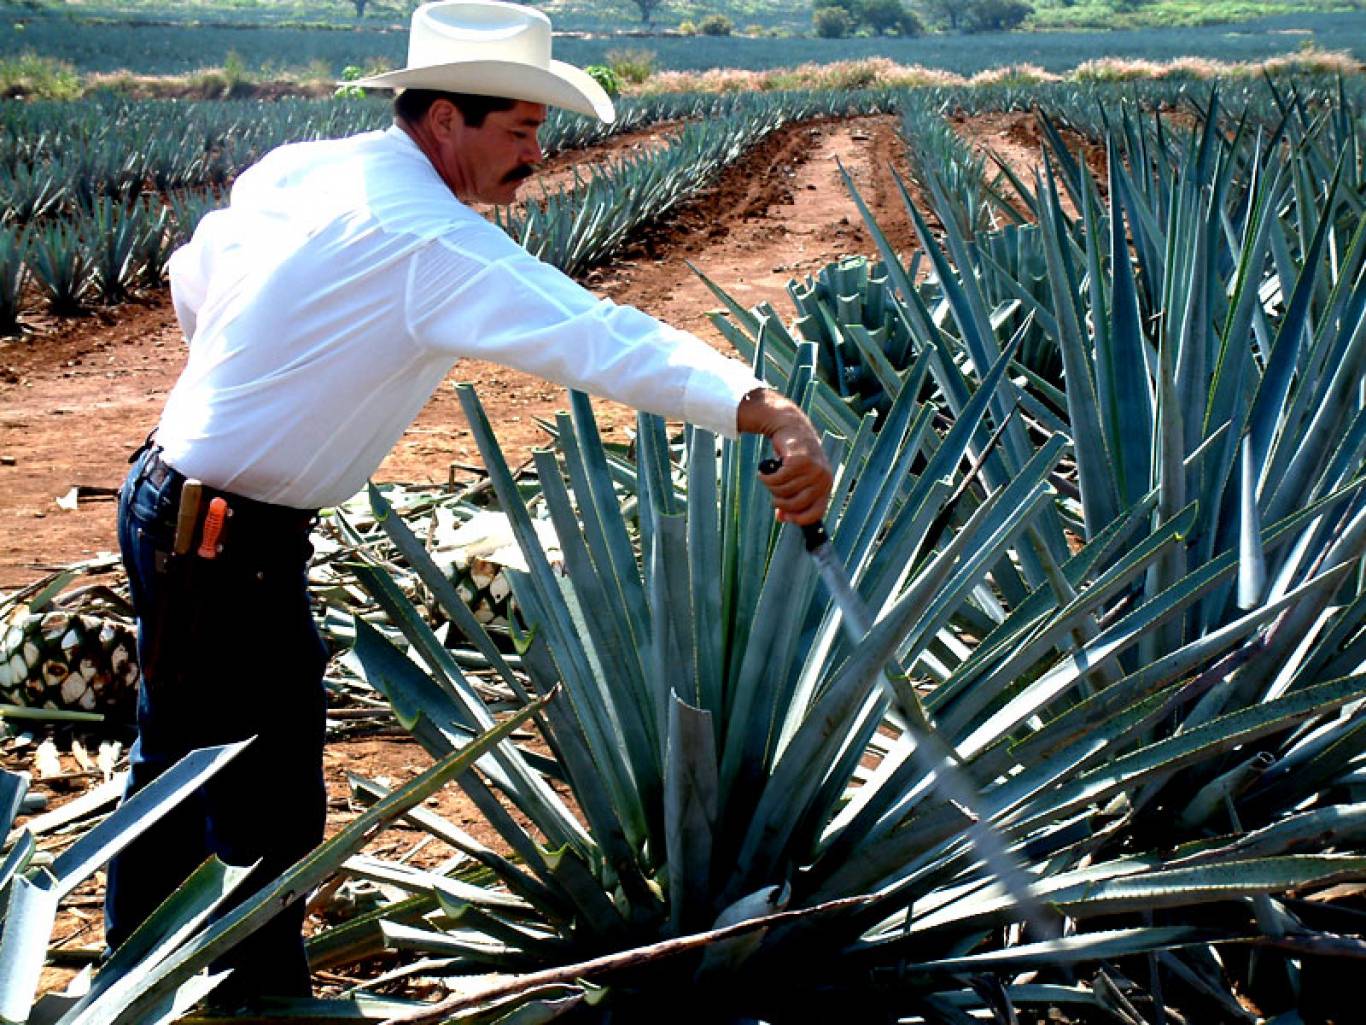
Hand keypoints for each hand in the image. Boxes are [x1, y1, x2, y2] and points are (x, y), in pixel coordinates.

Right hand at [736, 388, 832, 524]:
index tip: (784, 516)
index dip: (799, 518)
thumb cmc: (794, 456)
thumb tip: (781, 517)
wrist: (791, 427)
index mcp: (826, 485)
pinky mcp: (799, 461)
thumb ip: (792, 498)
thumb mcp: (798, 478)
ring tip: (769, 477)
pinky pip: (777, 479)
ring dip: (771, 486)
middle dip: (780, 502)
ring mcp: (812, 469)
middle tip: (773, 493)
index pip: (816, 513)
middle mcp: (822, 478)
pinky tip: (764, 471)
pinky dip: (767, 477)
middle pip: (796, 504)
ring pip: (784, 491)